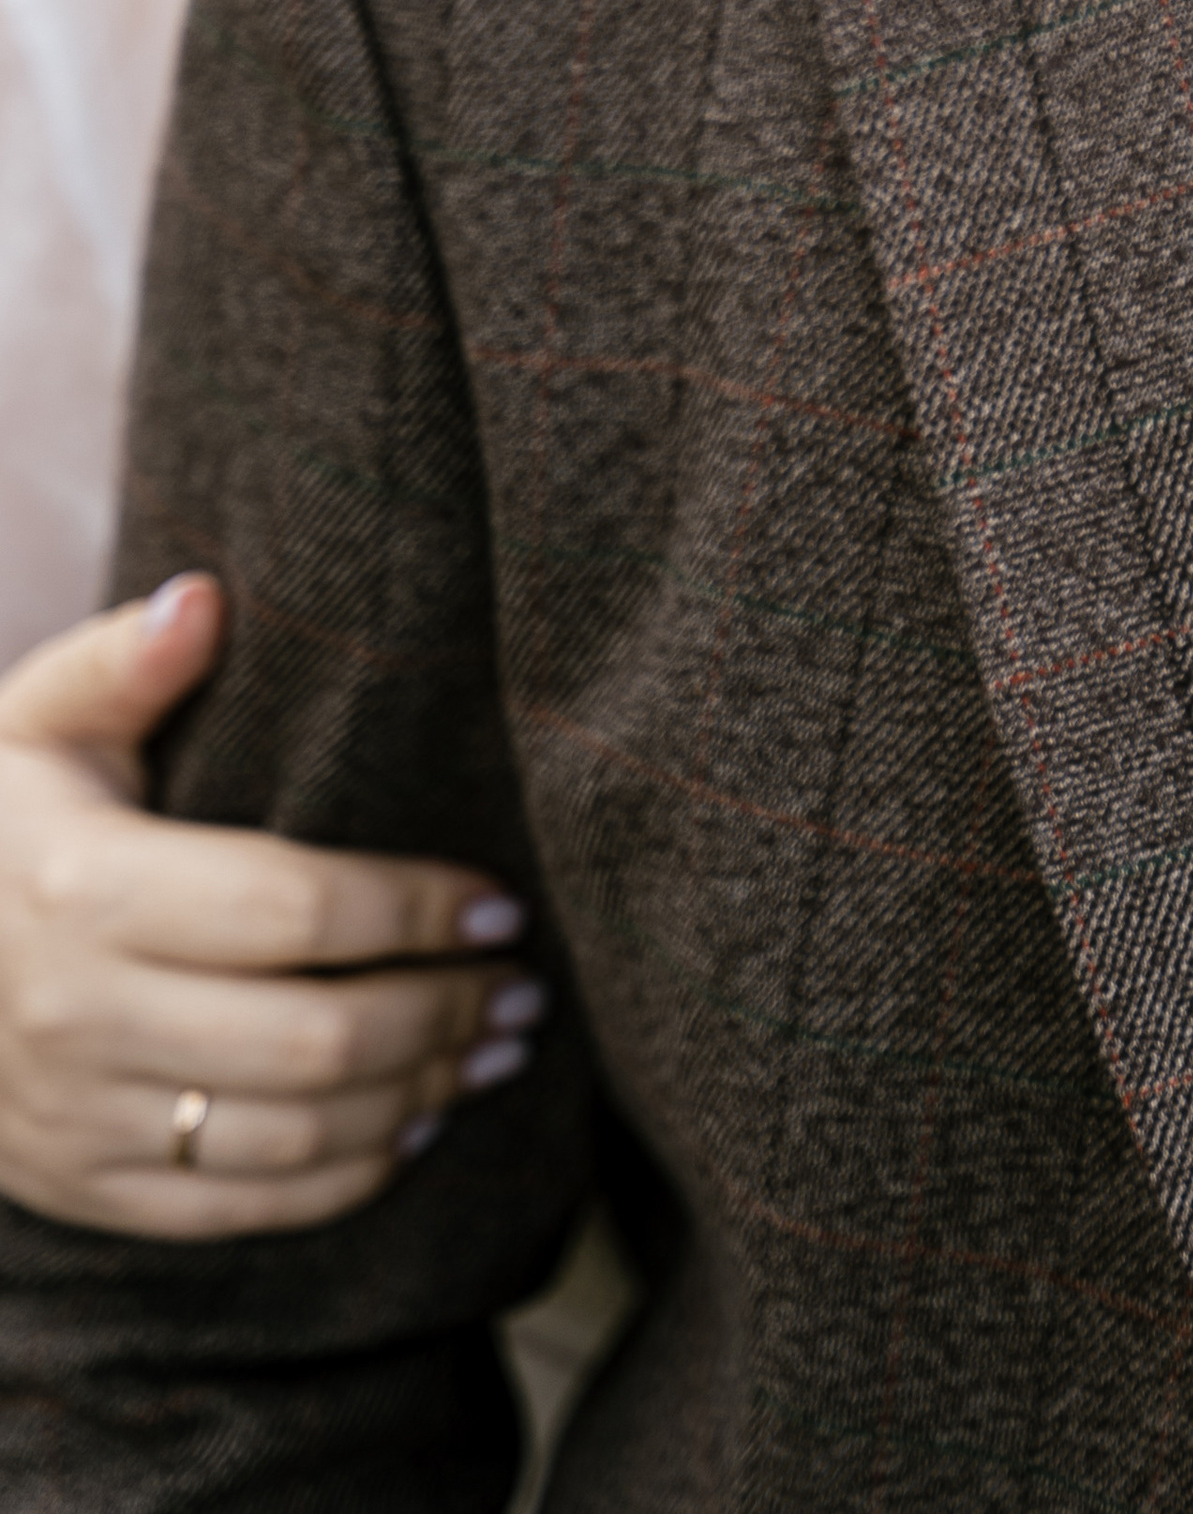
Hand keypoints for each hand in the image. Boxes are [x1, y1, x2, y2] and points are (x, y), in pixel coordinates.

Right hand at [0, 575, 542, 1236]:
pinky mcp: (84, 1186)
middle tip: (527, 985)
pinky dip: (345, 1176)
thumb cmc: (6, 822)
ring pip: (289, 1136)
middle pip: (312, 1039)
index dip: (414, 910)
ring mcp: (75, 1117)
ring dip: (418, 1096)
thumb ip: (127, 660)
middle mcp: (77, 1014)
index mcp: (83, 888)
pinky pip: (238, 1207)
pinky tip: (418, 1125)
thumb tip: (206, 599)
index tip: (501, 902)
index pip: (293, 910)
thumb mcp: (38, 722)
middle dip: (444, 1013)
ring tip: (499, 1046)